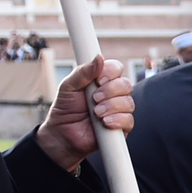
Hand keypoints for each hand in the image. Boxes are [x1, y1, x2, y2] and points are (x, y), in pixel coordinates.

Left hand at [35, 56, 132, 173]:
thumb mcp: (68, 87)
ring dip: (111, 107)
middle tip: (94, 98)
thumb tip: (99, 57)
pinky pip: (129, 120)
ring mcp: (119, 110)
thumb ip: (83, 72)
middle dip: (110, 91)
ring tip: (96, 113)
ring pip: (128, 102)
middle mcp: (113, 94)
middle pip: (126, 84)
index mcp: (102, 80)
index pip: (117, 69)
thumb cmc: (65, 109)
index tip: (98, 80)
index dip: (110, 72)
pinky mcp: (122, 127)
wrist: (62, 134)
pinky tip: (104, 122)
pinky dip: (117, 120)